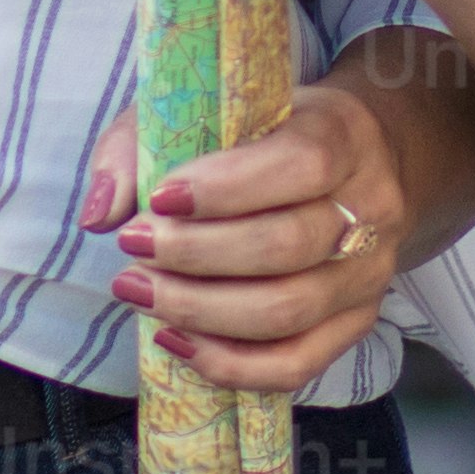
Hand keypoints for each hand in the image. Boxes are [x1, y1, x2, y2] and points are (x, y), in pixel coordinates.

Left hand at [88, 77, 429, 395]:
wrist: (358, 161)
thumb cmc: (265, 132)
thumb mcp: (206, 108)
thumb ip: (141, 144)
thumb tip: (102, 212)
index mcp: (346, 135)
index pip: (300, 164)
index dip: (225, 188)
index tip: (158, 201)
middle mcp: (372, 207)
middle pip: (286, 247)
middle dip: (195, 256)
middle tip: (134, 249)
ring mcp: (370, 273)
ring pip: (288, 312)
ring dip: (199, 311)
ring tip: (140, 291)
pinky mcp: (357, 322)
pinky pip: (297, 365)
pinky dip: (230, 363)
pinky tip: (176, 340)